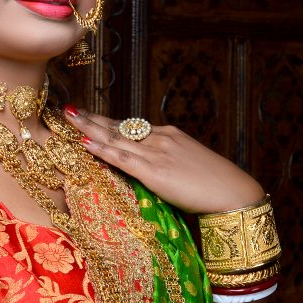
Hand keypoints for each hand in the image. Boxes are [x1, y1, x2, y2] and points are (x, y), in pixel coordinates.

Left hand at [64, 106, 263, 214]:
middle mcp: (160, 138)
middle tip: (69, 109)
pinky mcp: (154, 171)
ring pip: (116, 137)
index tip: (89, 116)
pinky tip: (85, 142)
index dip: (107, 123)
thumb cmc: (214, 186)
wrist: (234, 193)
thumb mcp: (188, 166)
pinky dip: (101, 149)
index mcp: (168, 136)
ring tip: (69, 118)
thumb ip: (166, 164)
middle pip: (119, 126)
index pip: (131, 127)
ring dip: (89, 127)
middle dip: (92, 118)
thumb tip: (150, 171)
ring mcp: (156, 153)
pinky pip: (121, 158)